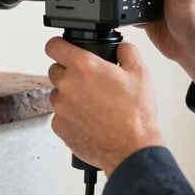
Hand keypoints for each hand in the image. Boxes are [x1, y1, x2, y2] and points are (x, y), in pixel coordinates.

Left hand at [46, 37, 162, 176]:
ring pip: (57, 93)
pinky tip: (89, 119)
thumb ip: (127, 52)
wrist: (131, 149)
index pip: (54, 46)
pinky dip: (70, 116)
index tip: (63, 48)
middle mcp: (67, 85)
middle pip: (55, 70)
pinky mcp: (59, 127)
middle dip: (69, 73)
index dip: (59, 45)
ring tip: (92, 104)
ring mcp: (61, 107)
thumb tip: (121, 48)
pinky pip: (60, 115)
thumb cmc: (135, 115)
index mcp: (84, 67)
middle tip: (89, 82)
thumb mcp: (140, 73)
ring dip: (69, 95)